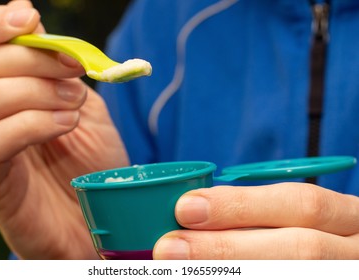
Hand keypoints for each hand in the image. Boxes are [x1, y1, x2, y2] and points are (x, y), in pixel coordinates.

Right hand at [0, 0, 128, 258]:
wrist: (103, 217)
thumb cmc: (95, 166)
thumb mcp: (87, 109)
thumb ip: (65, 74)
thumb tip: (41, 29)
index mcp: (4, 98)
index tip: (30, 16)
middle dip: (29, 59)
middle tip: (74, 71)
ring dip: (30, 90)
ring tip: (74, 99)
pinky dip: (31, 123)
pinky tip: (65, 123)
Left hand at [153, 182, 358, 258]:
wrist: (339, 262)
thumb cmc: (309, 235)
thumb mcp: (298, 219)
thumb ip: (257, 214)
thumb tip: (192, 211)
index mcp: (345, 217)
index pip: (301, 204)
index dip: (242, 205)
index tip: (185, 207)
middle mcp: (353, 252)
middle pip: (300, 249)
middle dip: (227, 248)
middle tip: (169, 248)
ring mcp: (345, 278)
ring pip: (291, 276)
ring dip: (229, 272)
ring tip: (178, 269)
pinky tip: (203, 279)